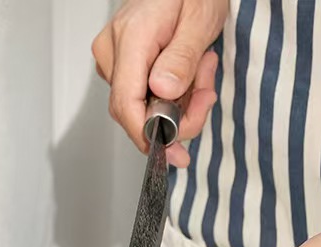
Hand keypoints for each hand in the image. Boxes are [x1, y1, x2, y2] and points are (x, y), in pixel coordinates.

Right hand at [92, 0, 228, 167]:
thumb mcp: (198, 20)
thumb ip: (181, 58)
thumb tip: (163, 92)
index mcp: (130, 38)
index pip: (127, 105)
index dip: (150, 136)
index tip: (175, 152)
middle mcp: (113, 51)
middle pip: (136, 113)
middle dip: (178, 117)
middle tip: (206, 94)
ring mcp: (114, 59)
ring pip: (144, 108)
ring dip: (180, 104)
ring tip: (202, 70)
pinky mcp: (123, 65)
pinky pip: (146, 97)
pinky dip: (173, 96)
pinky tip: (189, 74)